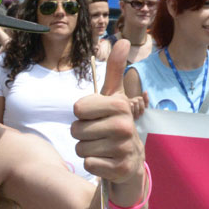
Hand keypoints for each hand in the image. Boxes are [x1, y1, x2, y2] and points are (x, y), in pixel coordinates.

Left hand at [71, 41, 144, 187]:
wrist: (132, 160)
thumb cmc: (116, 124)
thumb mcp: (115, 97)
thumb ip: (115, 70)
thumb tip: (122, 39)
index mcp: (120, 106)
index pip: (78, 109)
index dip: (81, 115)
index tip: (95, 117)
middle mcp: (124, 126)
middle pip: (75, 130)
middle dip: (82, 134)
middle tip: (98, 135)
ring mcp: (123, 149)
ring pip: (79, 148)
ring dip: (86, 149)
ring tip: (102, 147)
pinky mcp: (119, 169)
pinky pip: (88, 164)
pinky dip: (93, 164)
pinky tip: (105, 161)